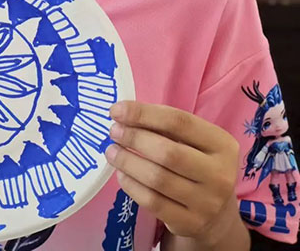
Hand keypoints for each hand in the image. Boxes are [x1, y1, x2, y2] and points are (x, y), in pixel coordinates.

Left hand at [106, 102, 240, 245]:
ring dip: (127, 162)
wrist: (216, 214)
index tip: (116, 111)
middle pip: (168, 152)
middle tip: (114, 132)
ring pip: (157, 178)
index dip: (144, 114)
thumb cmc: (196, 163)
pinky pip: (153, 202)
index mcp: (222, 144)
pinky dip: (132, 185)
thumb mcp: (192, 141)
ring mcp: (207, 203)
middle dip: (134, 138)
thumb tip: (124, 113)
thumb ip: (165, 126)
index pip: (179, 122)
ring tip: (112, 152)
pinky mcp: (190, 224)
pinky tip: (122, 174)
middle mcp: (219, 174)